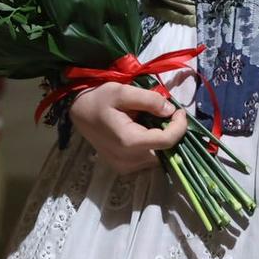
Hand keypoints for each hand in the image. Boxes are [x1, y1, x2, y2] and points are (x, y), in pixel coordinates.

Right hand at [68, 82, 188, 174]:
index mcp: (128, 141)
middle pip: (164, 152)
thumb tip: (170, 111)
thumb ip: (149, 100)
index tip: (179, 111)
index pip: (167, 141)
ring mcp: (123, 166)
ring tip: (155, 122)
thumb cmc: (100, 99)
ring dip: (162, 141)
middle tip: (168, 115)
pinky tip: (145, 131)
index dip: (179, 126)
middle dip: (172, 134)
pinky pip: (146, 161)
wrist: (79, 112)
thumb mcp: (123, 91)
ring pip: (157, 158)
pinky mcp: (122, 167)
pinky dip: (152, 147)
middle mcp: (126, 159)